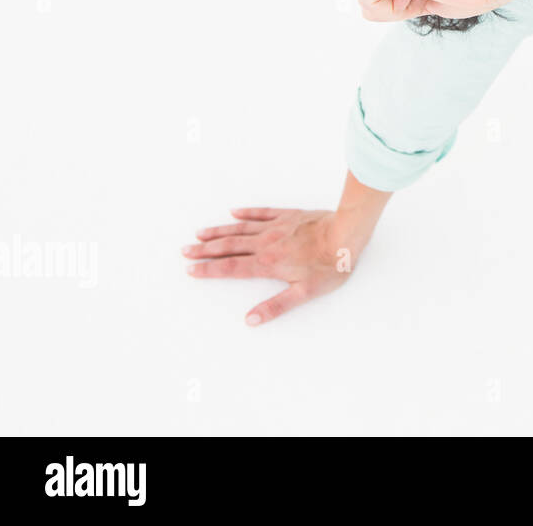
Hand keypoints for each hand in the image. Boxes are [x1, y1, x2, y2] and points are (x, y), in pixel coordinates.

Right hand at [183, 207, 371, 325]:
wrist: (347, 234)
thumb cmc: (329, 265)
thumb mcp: (305, 293)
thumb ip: (277, 306)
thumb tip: (251, 320)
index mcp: (268, 263)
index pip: (231, 268)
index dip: (209, 269)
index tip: (190, 269)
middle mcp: (267, 243)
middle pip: (229, 246)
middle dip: (205, 250)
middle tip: (185, 250)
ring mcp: (277, 227)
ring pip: (241, 229)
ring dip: (219, 231)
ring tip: (200, 233)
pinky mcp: (289, 215)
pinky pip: (262, 213)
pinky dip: (247, 213)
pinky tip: (234, 213)